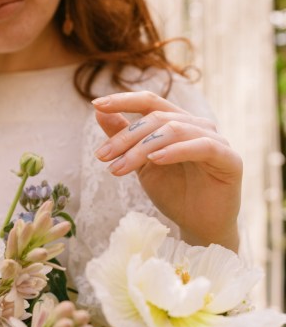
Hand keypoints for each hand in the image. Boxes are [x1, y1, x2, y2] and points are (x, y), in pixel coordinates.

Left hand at [92, 91, 241, 250]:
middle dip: (126, 137)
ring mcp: (215, 140)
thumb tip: (99, 111)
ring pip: (174, 130)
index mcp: (177, 122)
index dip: (124, 100)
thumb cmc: (173, 193)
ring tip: (120, 166)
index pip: (150, 102)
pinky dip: (176, 150)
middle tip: (103, 156)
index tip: (96, 104)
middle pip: (157, 118)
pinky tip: (155, 159)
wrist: (199, 226)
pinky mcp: (229, 159)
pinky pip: (202, 146)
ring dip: (142, 147)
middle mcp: (197, 125)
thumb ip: (124, 137)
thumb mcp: (141, 164)